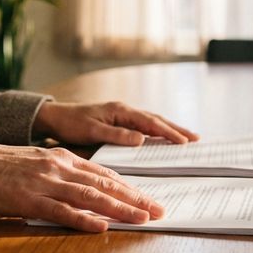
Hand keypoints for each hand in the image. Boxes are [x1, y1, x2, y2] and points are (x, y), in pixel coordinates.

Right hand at [0, 139, 164, 232]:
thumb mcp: (37, 162)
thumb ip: (61, 173)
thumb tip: (84, 190)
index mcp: (62, 158)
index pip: (104, 174)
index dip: (129, 187)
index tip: (149, 199)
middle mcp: (59, 168)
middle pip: (105, 184)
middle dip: (136, 198)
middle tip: (160, 210)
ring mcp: (45, 183)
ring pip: (91, 197)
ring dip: (120, 209)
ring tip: (142, 218)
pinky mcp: (30, 200)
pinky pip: (62, 212)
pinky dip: (84, 220)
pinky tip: (102, 226)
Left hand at [32, 101, 198, 146]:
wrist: (56, 118)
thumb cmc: (72, 124)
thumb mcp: (92, 132)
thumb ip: (116, 136)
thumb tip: (141, 140)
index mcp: (120, 111)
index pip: (150, 122)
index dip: (168, 132)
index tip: (184, 141)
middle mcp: (124, 111)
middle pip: (156, 119)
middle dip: (176, 129)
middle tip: (196, 138)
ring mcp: (123, 115)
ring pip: (151, 122)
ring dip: (169, 129)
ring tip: (187, 138)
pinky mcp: (119, 121)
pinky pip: (143, 126)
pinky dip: (157, 131)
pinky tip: (164, 138)